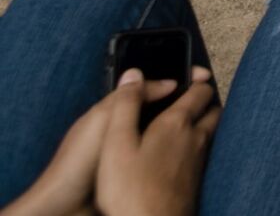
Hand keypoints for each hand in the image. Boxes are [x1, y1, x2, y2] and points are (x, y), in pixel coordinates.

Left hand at [11, 68, 212, 215]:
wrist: (66, 209)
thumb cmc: (76, 164)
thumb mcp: (101, 120)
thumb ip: (127, 98)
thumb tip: (163, 80)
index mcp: (114, 113)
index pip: (150, 88)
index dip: (176, 79)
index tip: (201, 76)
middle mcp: (125, 130)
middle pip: (161, 108)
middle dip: (186, 100)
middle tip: (212, 95)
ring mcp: (133, 152)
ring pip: (166, 131)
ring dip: (187, 124)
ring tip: (212, 117)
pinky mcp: (138, 172)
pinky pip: (166, 153)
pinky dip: (182, 147)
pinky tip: (196, 146)